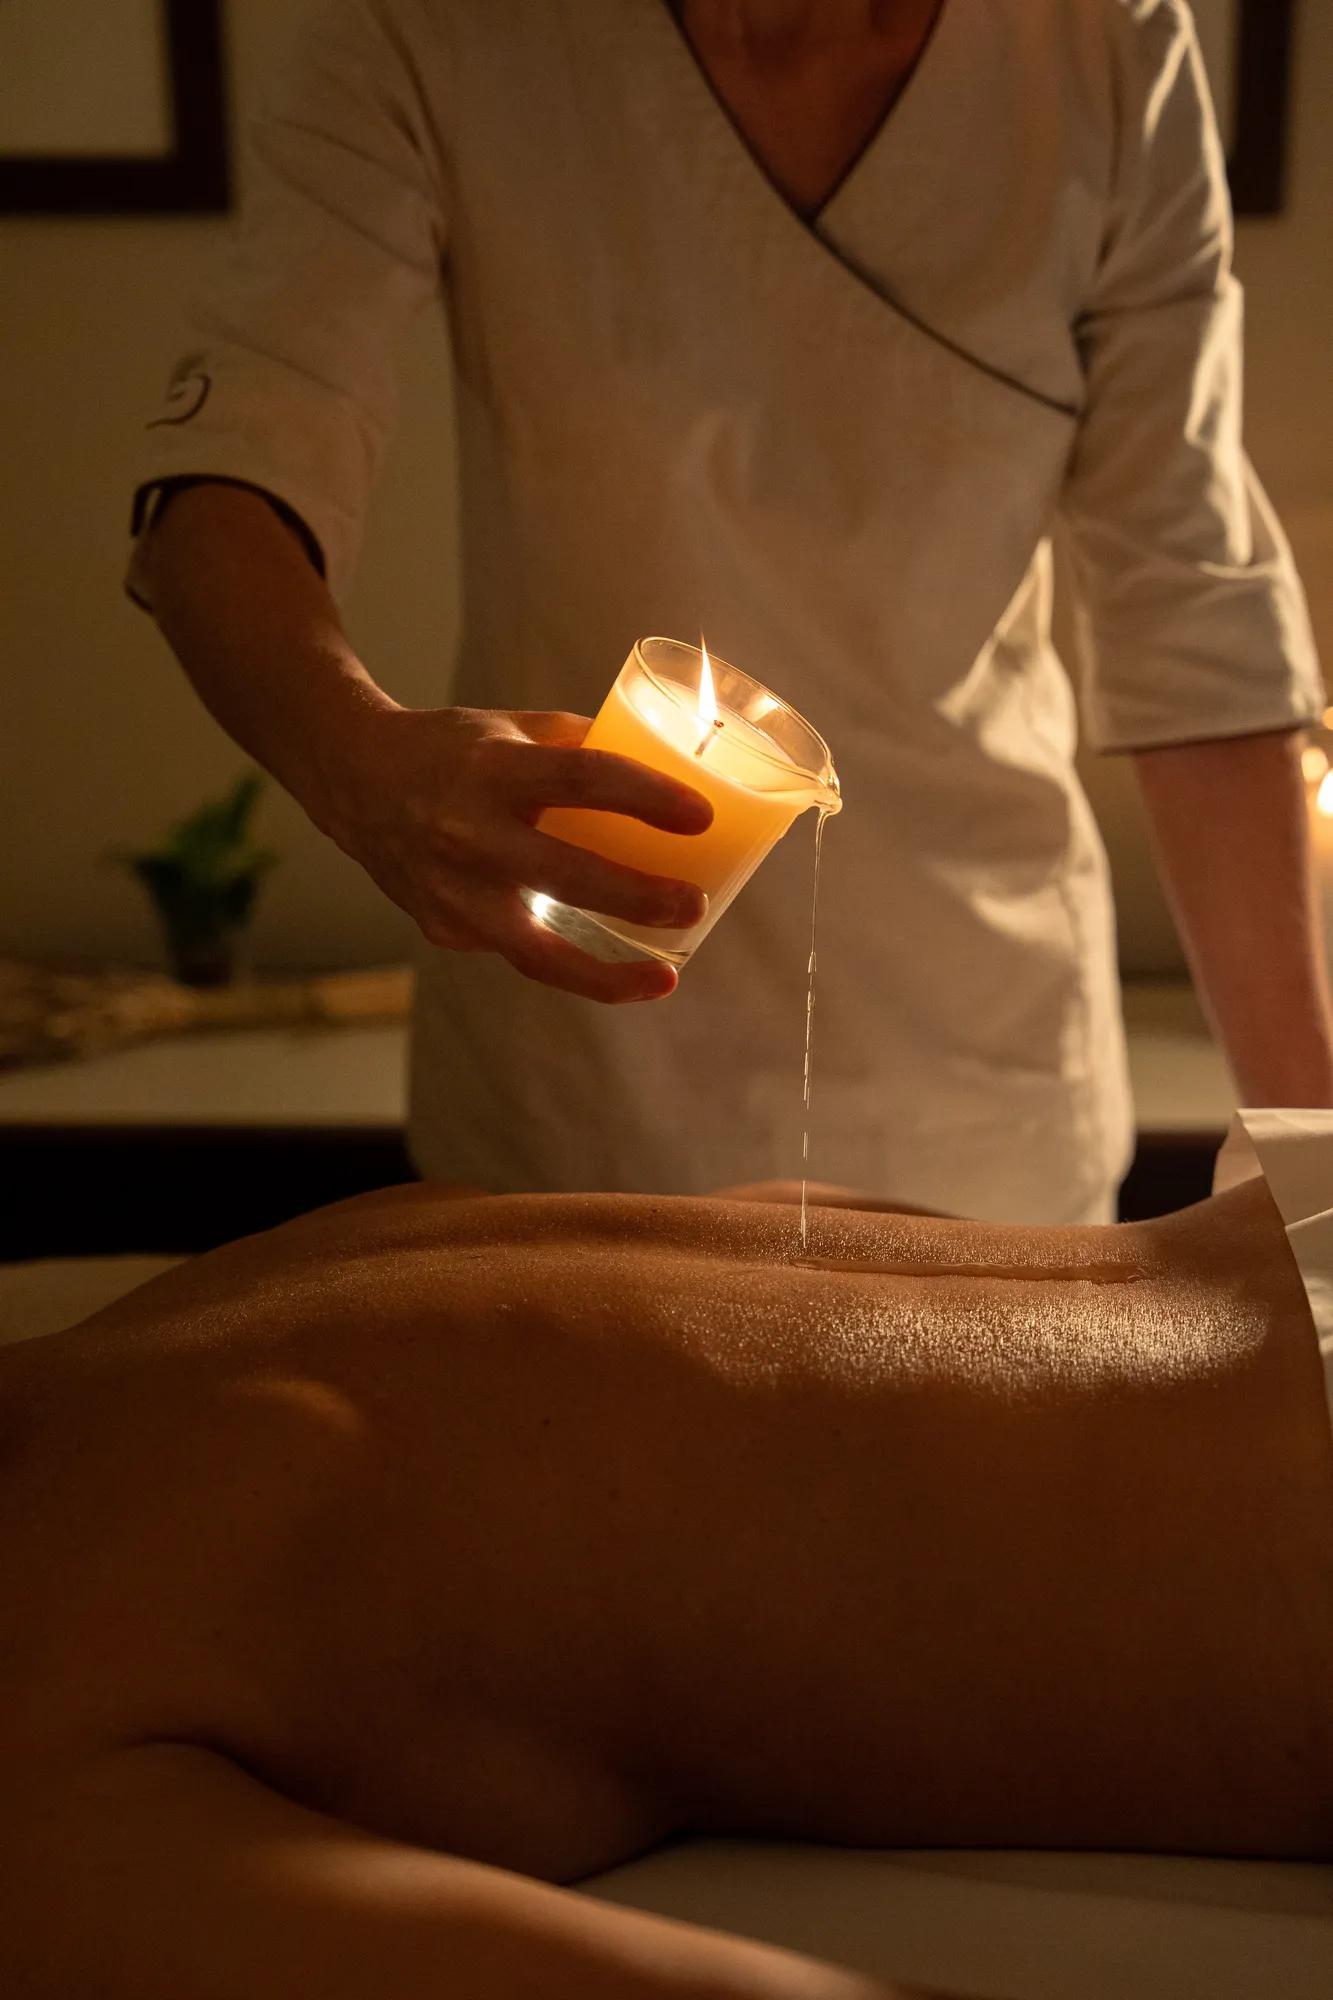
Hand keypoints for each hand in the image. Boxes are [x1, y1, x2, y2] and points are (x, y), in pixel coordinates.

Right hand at [309, 704, 712, 1000]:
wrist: (354, 781)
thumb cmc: (451, 750)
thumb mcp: (512, 728)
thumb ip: (582, 747)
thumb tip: (665, 767)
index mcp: (493, 771)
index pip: (582, 780)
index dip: (646, 797)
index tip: (701, 816)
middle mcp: (468, 834)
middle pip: (567, 875)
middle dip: (639, 897)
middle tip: (696, 903)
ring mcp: (452, 892)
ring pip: (538, 954)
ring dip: (607, 975)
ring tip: (664, 979)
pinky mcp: (444, 928)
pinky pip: (518, 949)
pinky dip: (565, 955)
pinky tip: (605, 960)